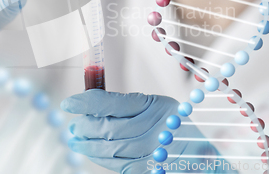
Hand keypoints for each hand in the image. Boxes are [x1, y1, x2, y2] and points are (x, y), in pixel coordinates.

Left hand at [61, 90, 219, 173]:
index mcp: (156, 105)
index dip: (87, 102)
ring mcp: (153, 152)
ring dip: (87, 144)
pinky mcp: (148, 170)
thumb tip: (91, 103)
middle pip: (109, 127)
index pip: (113, 102)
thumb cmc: (172, 124)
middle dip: (86, 125)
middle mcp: (156, 128)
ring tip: (76, 139)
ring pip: (110, 148)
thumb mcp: (154, 104)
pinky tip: (90, 151)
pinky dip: (99, 158)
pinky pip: (117, 165)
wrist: (198, 153)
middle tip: (74, 124)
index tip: (69, 102)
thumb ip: (126, 104)